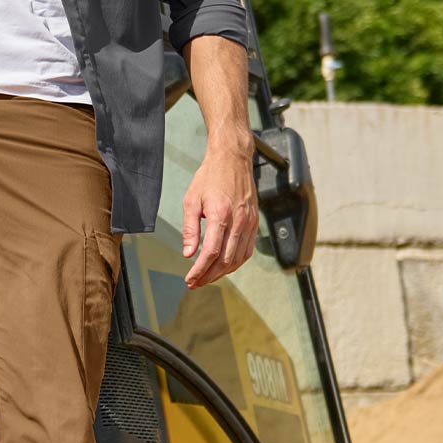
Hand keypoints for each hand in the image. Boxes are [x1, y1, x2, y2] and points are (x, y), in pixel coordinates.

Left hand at [182, 141, 257, 287]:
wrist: (232, 159)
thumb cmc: (210, 177)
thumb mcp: (191, 200)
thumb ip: (190, 229)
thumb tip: (188, 254)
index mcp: (221, 214)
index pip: (211, 252)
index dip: (200, 270)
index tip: (190, 279)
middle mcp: (239, 220)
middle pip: (226, 260)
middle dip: (209, 276)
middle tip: (195, 283)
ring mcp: (249, 222)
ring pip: (238, 258)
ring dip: (222, 273)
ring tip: (207, 278)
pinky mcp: (254, 222)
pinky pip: (247, 250)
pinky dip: (235, 263)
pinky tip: (224, 266)